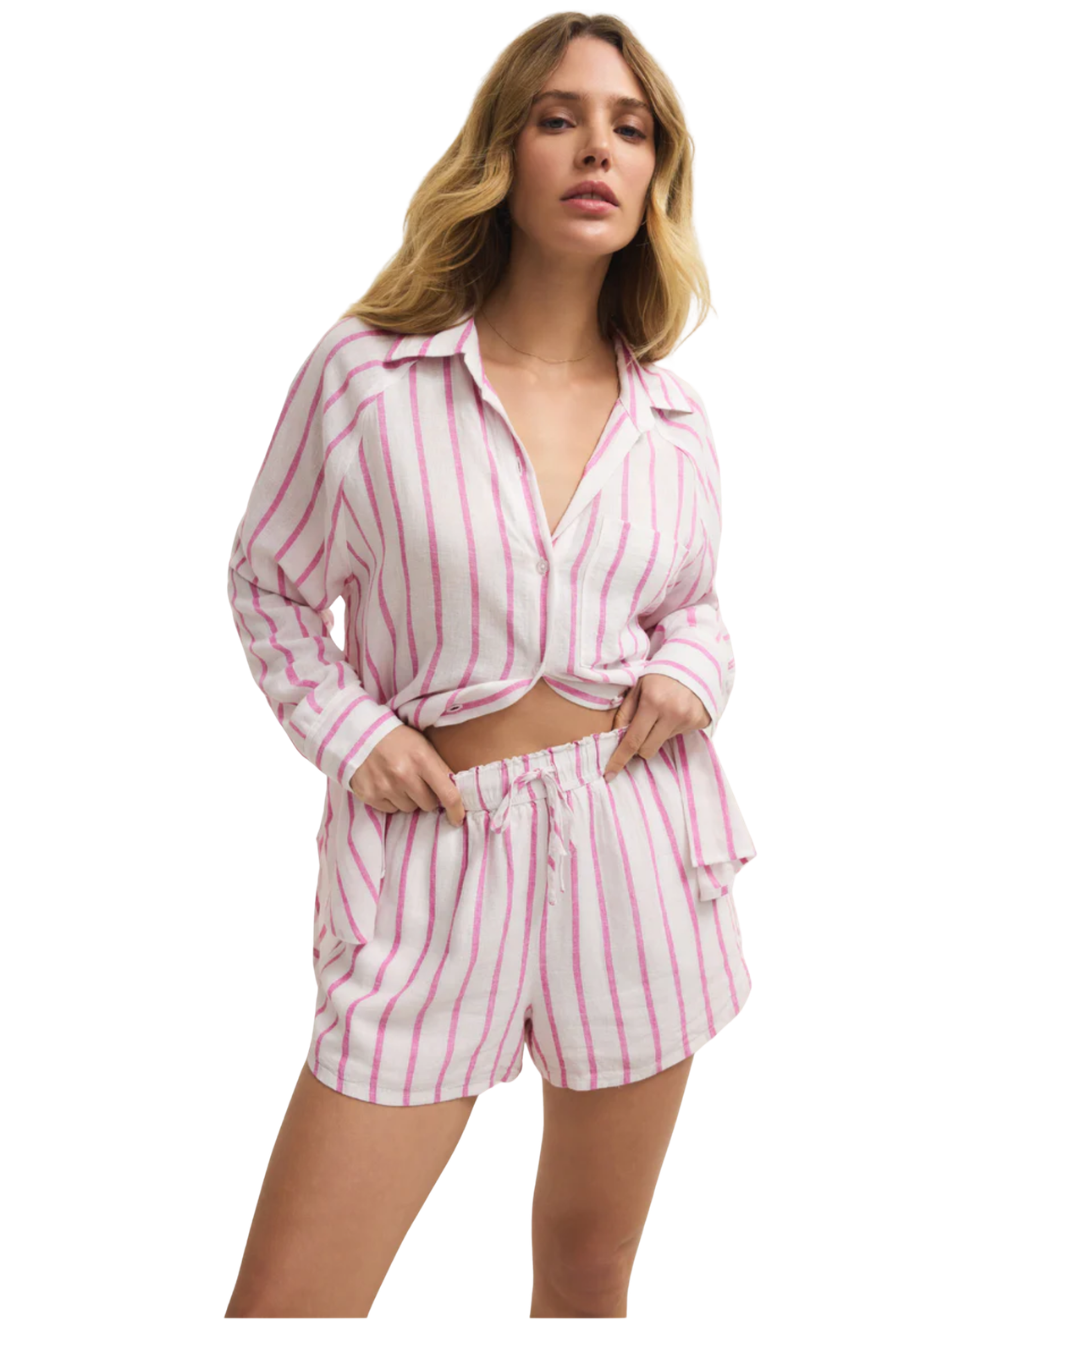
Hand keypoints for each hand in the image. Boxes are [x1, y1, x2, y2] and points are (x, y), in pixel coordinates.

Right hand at [348, 725, 465, 825]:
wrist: (361, 733)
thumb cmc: (398, 739)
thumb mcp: (423, 746)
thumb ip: (439, 769)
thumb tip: (455, 793)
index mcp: (422, 760)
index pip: (447, 794)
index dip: (456, 810)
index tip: (457, 819)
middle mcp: (404, 775)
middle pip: (428, 805)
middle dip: (427, 797)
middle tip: (418, 783)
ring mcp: (385, 786)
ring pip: (409, 809)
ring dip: (408, 799)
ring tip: (399, 781)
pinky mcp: (370, 795)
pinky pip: (391, 810)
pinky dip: (392, 801)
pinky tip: (386, 784)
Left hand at [602, 673, 709, 782]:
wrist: (695, 662)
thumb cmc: (661, 674)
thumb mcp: (638, 687)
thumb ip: (625, 712)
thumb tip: (615, 737)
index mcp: (652, 702)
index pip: (632, 739)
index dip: (620, 759)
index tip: (609, 774)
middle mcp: (672, 713)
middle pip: (648, 750)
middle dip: (640, 746)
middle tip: (642, 728)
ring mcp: (688, 719)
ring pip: (663, 742)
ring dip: (659, 732)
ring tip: (664, 710)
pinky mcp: (700, 722)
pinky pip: (679, 735)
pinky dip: (674, 727)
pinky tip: (678, 710)